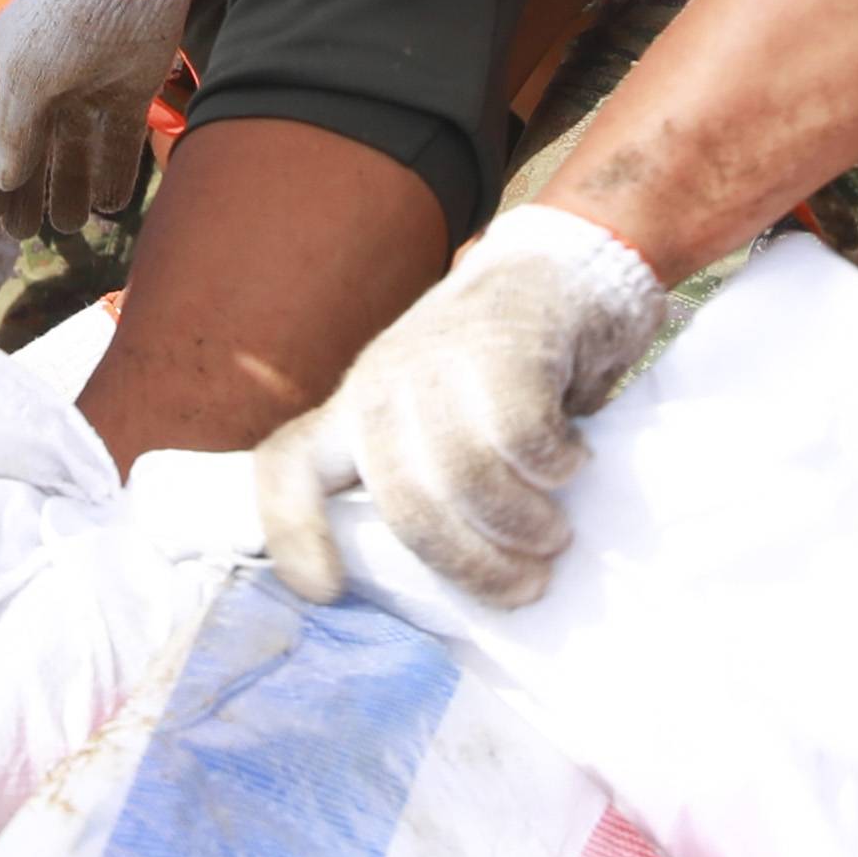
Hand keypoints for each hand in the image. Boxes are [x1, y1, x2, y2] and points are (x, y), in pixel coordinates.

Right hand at [0, 0, 192, 235]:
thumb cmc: (63, 22)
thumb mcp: (26, 79)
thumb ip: (13, 133)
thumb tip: (5, 179)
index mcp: (6, 71)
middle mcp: (44, 82)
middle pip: (31, 147)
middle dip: (28, 191)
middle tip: (26, 236)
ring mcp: (87, 86)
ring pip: (74, 148)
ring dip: (70, 186)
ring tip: (69, 226)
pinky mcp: (127, 89)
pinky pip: (116, 140)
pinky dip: (112, 171)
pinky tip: (109, 205)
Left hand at [250, 205, 663, 610]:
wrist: (561, 266)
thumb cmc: (498, 369)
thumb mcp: (435, 421)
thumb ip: (424, 484)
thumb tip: (451, 590)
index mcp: (354, 410)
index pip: (285, 466)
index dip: (292, 533)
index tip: (327, 589)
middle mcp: (383, 385)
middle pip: (406, 503)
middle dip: (472, 566)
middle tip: (527, 585)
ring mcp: (440, 363)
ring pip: (464, 479)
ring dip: (522, 527)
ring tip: (553, 535)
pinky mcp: (504, 349)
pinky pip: (524, 440)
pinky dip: (555, 469)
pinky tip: (571, 464)